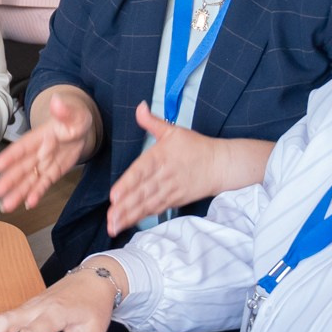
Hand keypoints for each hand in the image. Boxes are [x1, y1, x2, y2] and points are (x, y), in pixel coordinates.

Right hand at [0, 87, 95, 210]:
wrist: (82, 129)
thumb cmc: (75, 119)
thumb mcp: (73, 113)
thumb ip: (64, 111)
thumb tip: (57, 101)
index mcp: (39, 136)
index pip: (22, 147)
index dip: (9, 157)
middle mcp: (38, 151)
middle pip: (21, 167)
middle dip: (9, 180)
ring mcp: (44, 163)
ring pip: (29, 179)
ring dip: (18, 192)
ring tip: (6, 205)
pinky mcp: (53, 172)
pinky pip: (44, 184)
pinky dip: (36, 194)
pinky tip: (29, 203)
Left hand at [105, 105, 270, 231]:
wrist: (221, 164)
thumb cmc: (196, 146)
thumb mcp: (173, 130)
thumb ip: (151, 121)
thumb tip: (139, 106)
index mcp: (160, 157)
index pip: (140, 172)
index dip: (127, 185)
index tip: (114, 196)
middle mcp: (164, 175)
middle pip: (142, 192)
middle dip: (124, 207)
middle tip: (110, 218)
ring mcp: (171, 189)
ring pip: (148, 204)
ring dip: (131, 215)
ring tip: (115, 226)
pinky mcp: (177, 200)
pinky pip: (158, 208)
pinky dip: (144, 216)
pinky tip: (131, 222)